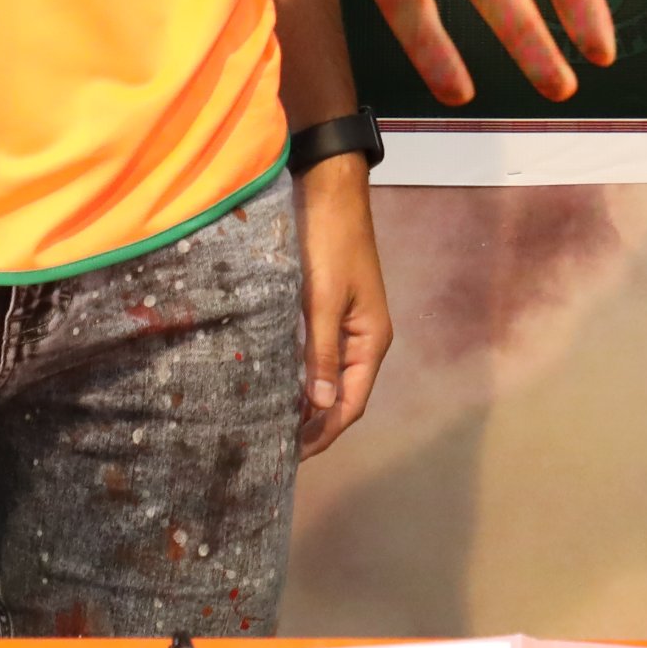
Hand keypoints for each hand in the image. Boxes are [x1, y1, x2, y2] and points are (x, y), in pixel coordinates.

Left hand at [294, 153, 390, 456]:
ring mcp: (349, 324)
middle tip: (276, 447)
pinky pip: (320, 355)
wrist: (329, 191)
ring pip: (330, 376)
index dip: (324, 432)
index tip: (291, 456)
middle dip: (315, 424)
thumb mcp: (322, 299)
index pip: (351, 403)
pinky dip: (302, 375)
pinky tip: (279, 383)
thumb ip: (320, 352)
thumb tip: (319, 404)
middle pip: (343, 395)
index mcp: (371, 340)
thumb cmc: (328, 243)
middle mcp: (365, 338)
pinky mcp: (332, 310)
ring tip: (275, 424)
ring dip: (308, 402)